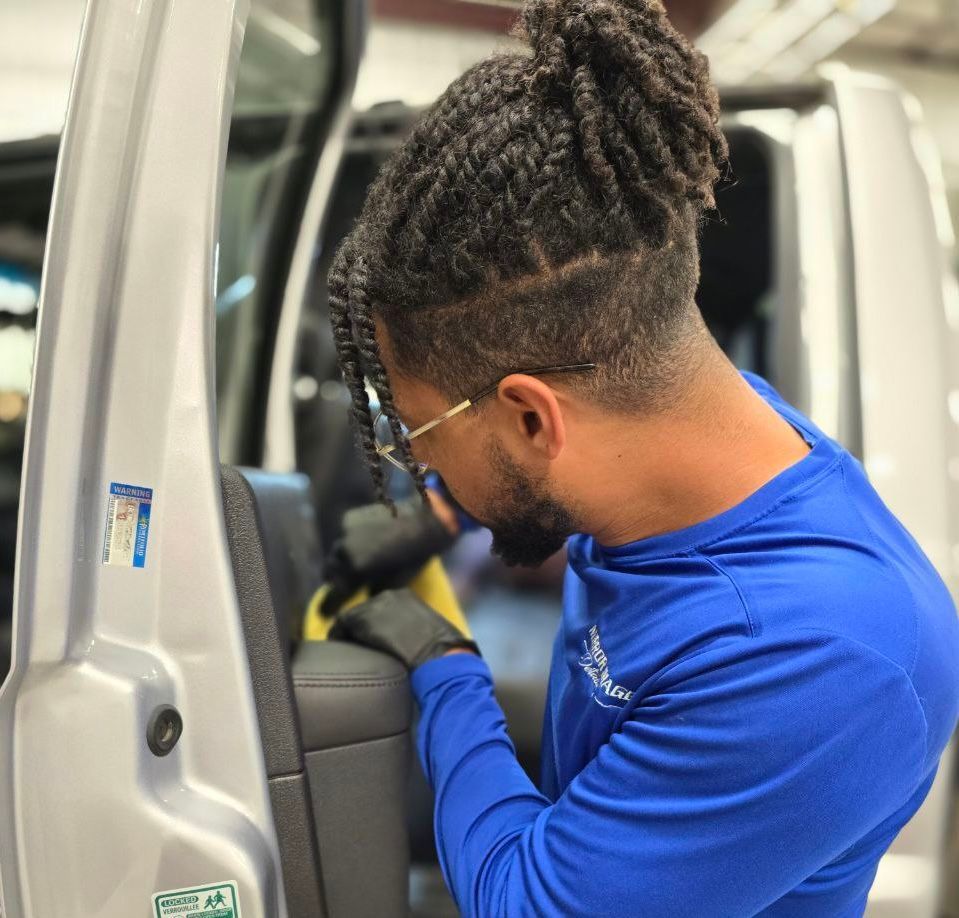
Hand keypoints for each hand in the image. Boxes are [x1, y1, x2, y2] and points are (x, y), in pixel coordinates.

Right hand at [323, 498, 457, 613]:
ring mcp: (345, 532)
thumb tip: (361, 597)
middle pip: (330, 571)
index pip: (333, 595)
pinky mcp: (349, 518)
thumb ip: (371, 592)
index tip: (324, 613)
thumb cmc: (413, 556)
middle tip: (343, 584)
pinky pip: (343, 535)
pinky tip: (364, 540)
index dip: (328, 607)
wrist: (424, 521)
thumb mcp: (394, 583)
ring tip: (356, 561)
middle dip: (335, 580)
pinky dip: (350, 541)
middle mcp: (344, 551)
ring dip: (342, 559)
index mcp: (355, 571)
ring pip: (336, 552)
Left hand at [328, 587, 478, 669]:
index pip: (381, 608)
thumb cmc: (444, 653)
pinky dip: (338, 636)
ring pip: (352, 618)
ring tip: (346, 649)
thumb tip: (414, 644)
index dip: (375, 625)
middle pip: (365, 610)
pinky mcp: (362, 620)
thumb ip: (417, 631)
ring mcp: (375, 605)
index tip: (372, 641)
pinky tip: (340, 648)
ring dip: (348, 633)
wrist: (441, 657)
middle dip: (360, 629)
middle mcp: (390, 595)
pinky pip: (341, 626)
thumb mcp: (431, 633)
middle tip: (356, 646)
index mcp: (408, 596)